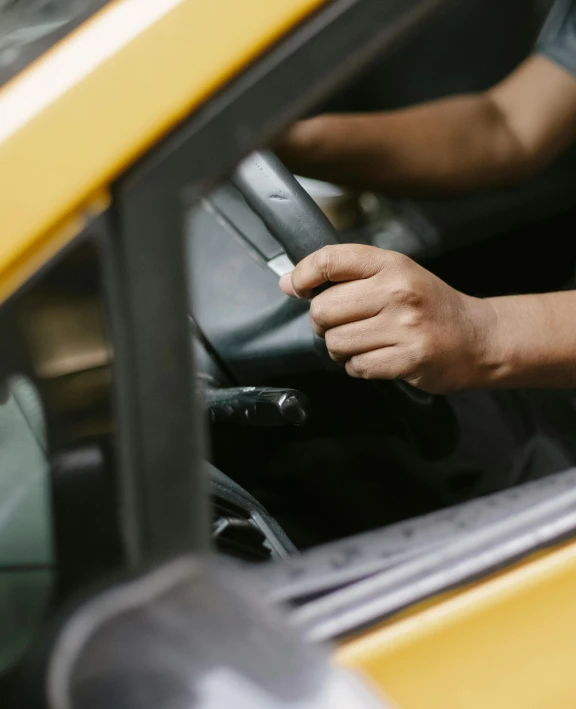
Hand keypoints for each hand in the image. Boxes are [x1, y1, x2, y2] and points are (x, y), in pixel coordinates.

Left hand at [279, 244, 498, 393]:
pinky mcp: (409, 358)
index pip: (330, 259)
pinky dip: (359, 367)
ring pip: (336, 343)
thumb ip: (344, 276)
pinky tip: (378, 357)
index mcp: (391, 264)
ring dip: (341, 349)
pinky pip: (357, 367)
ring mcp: (404, 326)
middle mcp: (397, 291)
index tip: (298, 288)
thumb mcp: (394, 275)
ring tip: (363, 343)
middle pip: (323, 309)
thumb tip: (289, 283)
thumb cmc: (430, 305)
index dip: (303, 275)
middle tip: (342, 325)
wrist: (478, 337)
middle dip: (323, 324)